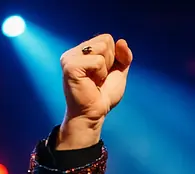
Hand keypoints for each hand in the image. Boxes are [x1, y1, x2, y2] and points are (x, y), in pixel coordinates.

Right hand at [58, 34, 132, 149]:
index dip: (114, 57)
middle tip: (99, 78)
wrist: (94, 113)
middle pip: (105, 41)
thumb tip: (122, 41)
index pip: (107, 38)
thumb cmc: (104, 95)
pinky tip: (92, 82)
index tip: (104, 73)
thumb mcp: (119, 72)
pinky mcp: (70, 66)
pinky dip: (100, 73)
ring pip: (102, 48)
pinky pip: (97, 61)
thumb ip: (124, 57)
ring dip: (105, 68)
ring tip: (95, 80)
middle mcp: (74, 51)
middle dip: (110, 61)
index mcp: (83, 51)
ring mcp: (70, 57)